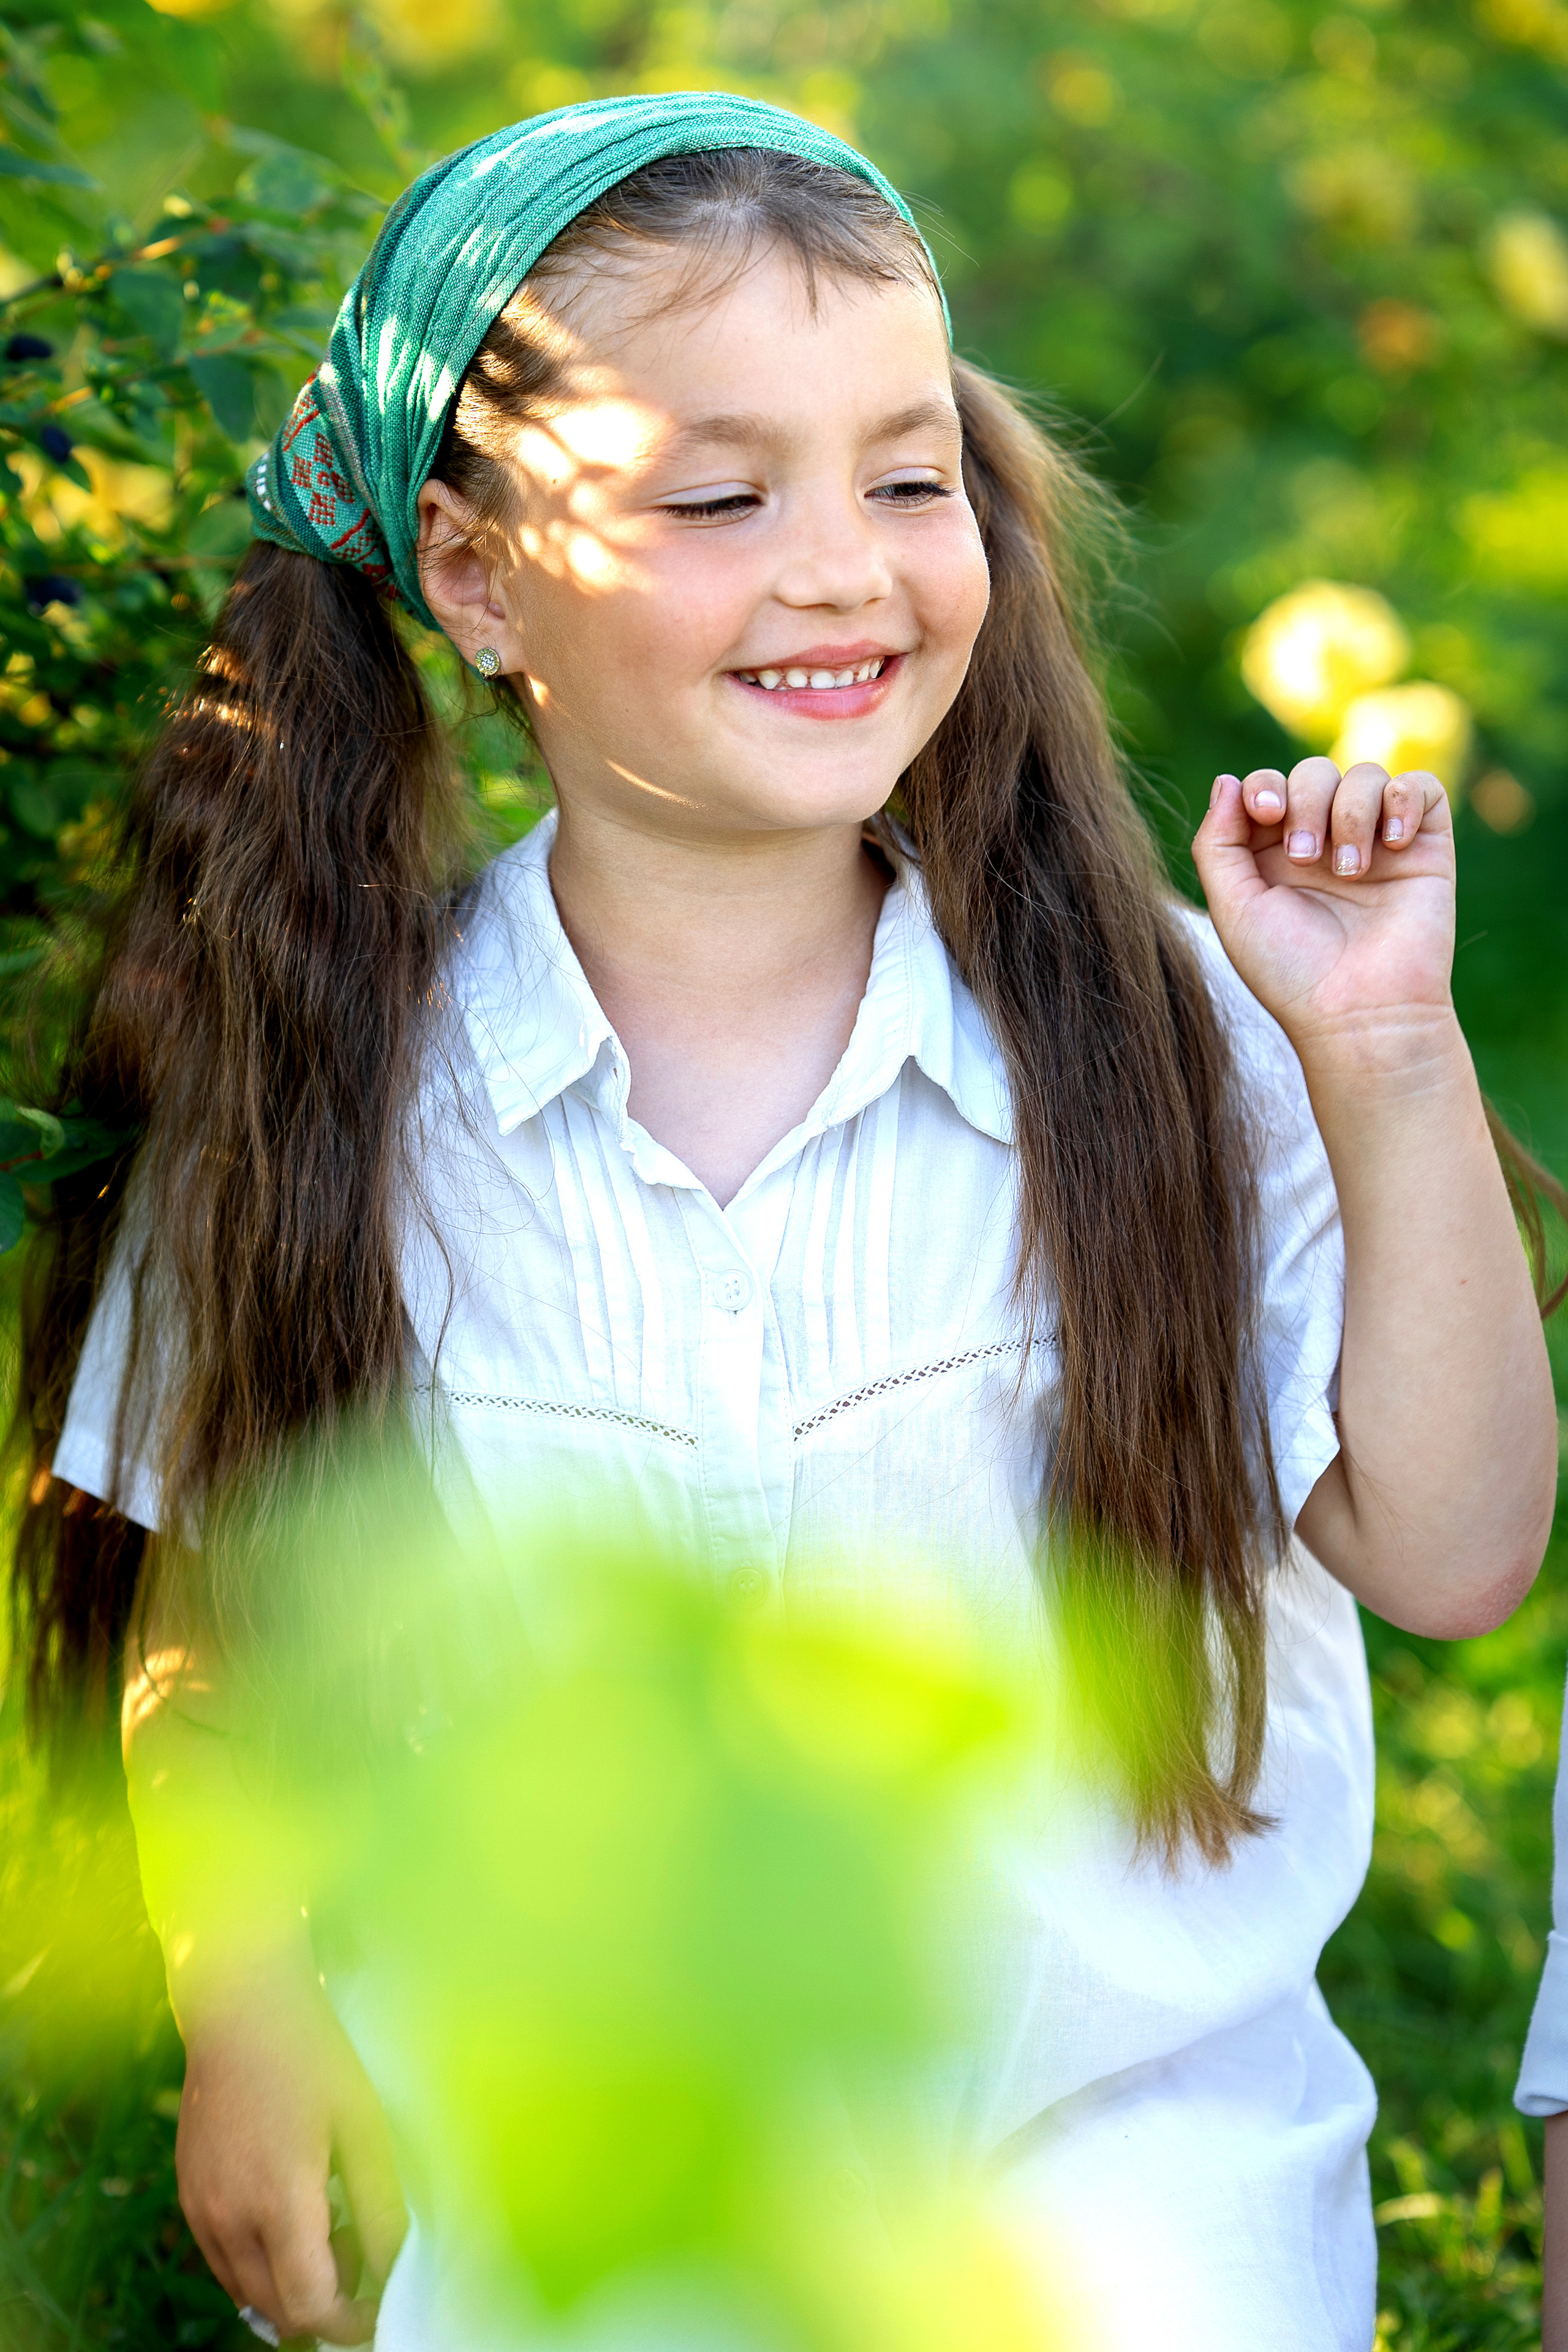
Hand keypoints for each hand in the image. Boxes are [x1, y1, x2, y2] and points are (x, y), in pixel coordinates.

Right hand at [176, 1956, 406, 2346]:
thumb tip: (394, 2270)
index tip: (379, 2307)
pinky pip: (225, 2261)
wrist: (240, 2006)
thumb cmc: (311, 2056)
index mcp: (277, 2201)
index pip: (310, 2306)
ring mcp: (201, 2210)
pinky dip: (261, 2263)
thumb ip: (380, 2207)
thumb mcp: (363, 2126)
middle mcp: (228, 2218)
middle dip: (326, 2304)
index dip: (350, 2323)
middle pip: (277, 2310)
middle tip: (361, 2252)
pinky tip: (292, 2213)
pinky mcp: (189, 2197)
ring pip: (247, 2291)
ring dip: (291, 2286)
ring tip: (331, 2226)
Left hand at [1191, 757, 1455, 1062]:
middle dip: (1306, 802)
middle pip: (1314, 773)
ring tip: (1350, 872)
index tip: (1265, 814)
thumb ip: (1218, 844)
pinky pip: (1421, 787)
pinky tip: (1392, 845)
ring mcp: (1376, 842)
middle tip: (1307, 859)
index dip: (1264, 786)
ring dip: (1351, 812)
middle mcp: (1326, 842)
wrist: (1360, 1013)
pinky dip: (1404, 800)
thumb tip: (1227, 781)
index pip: (1268, 787)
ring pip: (1365, 775)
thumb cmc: (1291, 971)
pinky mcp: (1424, 847)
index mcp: (1275, 855)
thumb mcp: (1234, 909)